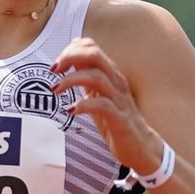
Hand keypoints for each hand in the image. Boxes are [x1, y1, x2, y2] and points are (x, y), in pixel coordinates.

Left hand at [50, 38, 164, 175]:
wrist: (140, 147)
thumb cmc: (117, 120)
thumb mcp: (98, 94)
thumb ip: (87, 77)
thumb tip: (72, 59)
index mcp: (110, 74)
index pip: (91, 47)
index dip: (70, 50)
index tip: (55, 66)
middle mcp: (116, 82)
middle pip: (94, 54)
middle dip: (70, 57)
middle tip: (53, 70)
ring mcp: (119, 99)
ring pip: (96, 77)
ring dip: (71, 80)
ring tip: (55, 90)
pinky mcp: (120, 118)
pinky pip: (102, 105)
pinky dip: (83, 105)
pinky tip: (70, 111)